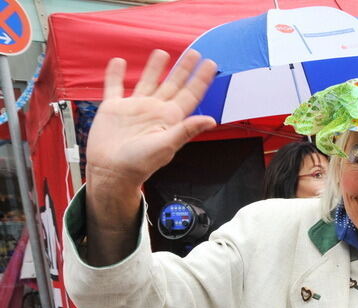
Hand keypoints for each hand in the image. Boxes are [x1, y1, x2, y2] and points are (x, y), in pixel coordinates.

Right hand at [84, 50, 216, 264]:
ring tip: (163, 52)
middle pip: (173, 84)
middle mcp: (154, 110)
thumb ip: (187, 130)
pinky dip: (115, 74)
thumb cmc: (140, 163)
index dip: (201, 80)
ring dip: (154, 67)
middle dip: (184, 69)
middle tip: (195, 53)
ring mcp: (134, 108)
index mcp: (169, 118)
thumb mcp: (166, 145)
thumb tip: (211, 120)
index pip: (189, 95)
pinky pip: (115, 87)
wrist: (111, 172)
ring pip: (147, 81)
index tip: (211, 65)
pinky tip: (118, 62)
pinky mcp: (113, 108)